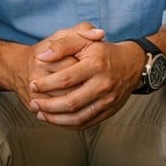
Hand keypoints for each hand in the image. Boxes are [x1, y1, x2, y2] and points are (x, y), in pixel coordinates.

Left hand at [25, 25, 141, 128]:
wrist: (133, 63)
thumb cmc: (104, 51)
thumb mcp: (84, 40)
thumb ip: (62, 45)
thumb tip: (42, 56)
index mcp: (96, 65)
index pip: (65, 79)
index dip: (45, 84)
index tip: (32, 85)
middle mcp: (103, 84)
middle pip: (71, 102)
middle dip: (48, 106)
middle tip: (34, 104)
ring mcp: (108, 100)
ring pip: (78, 117)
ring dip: (56, 119)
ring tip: (41, 115)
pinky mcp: (110, 111)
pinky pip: (87, 123)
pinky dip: (69, 125)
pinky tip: (57, 120)